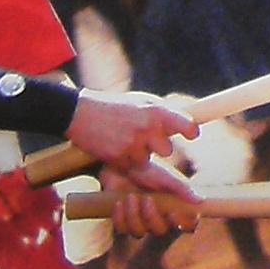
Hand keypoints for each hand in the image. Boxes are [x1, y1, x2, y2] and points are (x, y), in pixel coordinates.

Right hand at [68, 88, 197, 193]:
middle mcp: (147, 128)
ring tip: (123, 140)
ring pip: (147, 161)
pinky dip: (124, 161)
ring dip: (139, 155)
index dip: (189, 131)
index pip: (187, 125)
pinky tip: (114, 146)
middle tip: (142, 136)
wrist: (79, 112)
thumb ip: (162, 111)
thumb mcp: (140, 100)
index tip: (191, 135)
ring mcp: (133, 145)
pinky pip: (130, 168)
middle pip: (167, 150)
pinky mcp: (118, 159)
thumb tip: (186, 122)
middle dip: (158, 146)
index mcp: (156, 111)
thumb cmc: (112, 105)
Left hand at [106, 178, 202, 238]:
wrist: (121, 166)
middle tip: (146, 198)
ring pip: (139, 233)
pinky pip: (122, 229)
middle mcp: (159, 219)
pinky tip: (119, 202)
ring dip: (133, 215)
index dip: (183, 224)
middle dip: (151, 216)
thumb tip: (200, 201)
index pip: (187, 226)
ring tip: (130, 197)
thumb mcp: (165, 177)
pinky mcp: (123, 222)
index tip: (173, 213)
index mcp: (174, 208)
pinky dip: (120, 216)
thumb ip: (181, 189)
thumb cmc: (147, 170)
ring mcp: (140, 222)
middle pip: (160, 231)